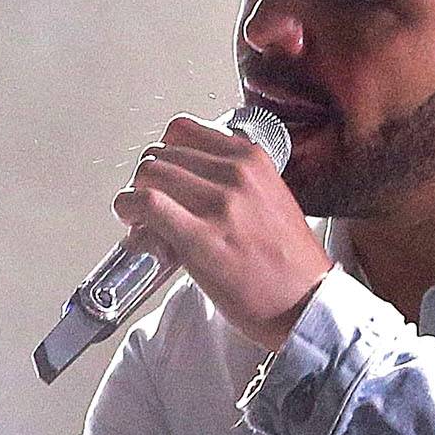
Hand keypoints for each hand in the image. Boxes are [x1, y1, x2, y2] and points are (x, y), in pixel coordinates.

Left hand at [113, 114, 333, 351]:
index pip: (184, 130)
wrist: (306, 304)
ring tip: (142, 220)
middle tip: (150, 206)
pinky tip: (135, 226)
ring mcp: (218, 204)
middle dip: (148, 179)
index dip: (165, 153)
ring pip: (148, 174)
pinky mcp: (199, 237)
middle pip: (161, 153)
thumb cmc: (290, 263)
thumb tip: (185, 181)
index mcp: (252, 159)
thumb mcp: (270, 198)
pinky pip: (145, 204)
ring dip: (135, 195)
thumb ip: (230, 180)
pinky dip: (128, 210)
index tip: (164, 174)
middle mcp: (235, 174)